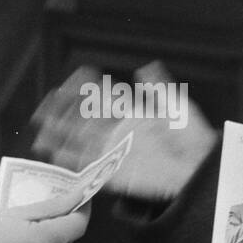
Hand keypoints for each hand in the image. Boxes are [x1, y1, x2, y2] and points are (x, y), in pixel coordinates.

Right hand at [0, 188, 89, 242]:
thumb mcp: (18, 212)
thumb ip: (53, 206)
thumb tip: (78, 195)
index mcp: (44, 240)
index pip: (79, 224)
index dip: (83, 208)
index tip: (81, 197)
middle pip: (68, 238)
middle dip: (63, 223)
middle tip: (48, 211)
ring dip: (52, 239)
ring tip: (28, 231)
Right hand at [30, 60, 218, 202]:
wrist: (200, 172)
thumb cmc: (194, 141)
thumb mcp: (178, 108)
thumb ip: (159, 89)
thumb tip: (146, 68)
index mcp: (134, 116)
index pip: (102, 101)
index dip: (82, 94)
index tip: (65, 87)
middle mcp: (121, 134)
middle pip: (85, 123)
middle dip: (63, 117)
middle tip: (43, 110)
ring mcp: (117, 153)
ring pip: (81, 143)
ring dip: (62, 138)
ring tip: (42, 133)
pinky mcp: (117, 174)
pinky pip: (90, 166)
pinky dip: (72, 160)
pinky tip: (56, 155)